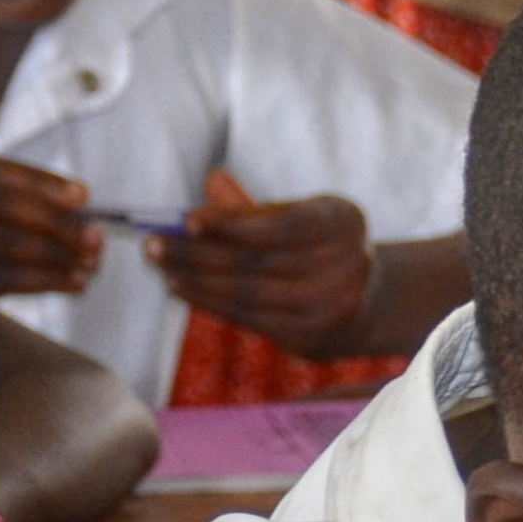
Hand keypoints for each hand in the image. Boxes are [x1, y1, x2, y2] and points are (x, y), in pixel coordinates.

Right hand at [0, 157, 98, 296]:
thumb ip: (27, 193)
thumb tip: (82, 198)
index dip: (43, 182)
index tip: (84, 195)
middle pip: (6, 207)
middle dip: (59, 223)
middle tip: (97, 237)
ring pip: (10, 245)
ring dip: (61, 255)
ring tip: (94, 263)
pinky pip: (8, 281)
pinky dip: (49, 281)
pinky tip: (78, 282)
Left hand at [154, 185, 387, 358]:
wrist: (368, 301)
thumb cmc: (320, 244)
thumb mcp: (300, 213)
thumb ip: (257, 205)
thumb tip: (213, 183)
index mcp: (344, 221)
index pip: (282, 223)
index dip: (233, 222)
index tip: (188, 220)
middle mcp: (348, 266)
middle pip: (259, 261)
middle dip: (199, 253)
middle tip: (154, 243)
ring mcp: (333, 307)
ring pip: (249, 294)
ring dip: (197, 281)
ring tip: (162, 267)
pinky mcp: (313, 338)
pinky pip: (251, 319)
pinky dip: (210, 303)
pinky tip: (182, 288)